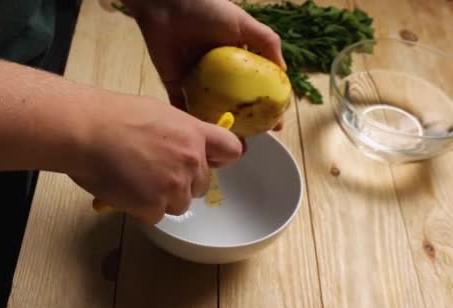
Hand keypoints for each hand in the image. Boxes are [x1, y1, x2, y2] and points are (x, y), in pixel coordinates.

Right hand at [70, 92, 241, 223]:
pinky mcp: (154, 205)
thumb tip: (181, 145)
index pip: (231, 151)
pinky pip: (156, 216)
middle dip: (181, 183)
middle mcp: (191, 160)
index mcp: (194, 134)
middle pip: (201, 185)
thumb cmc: (112, 117)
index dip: (219, 159)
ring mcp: (174, 185)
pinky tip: (125, 191)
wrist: (86, 131)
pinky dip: (141, 209)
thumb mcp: (157, 113)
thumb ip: (179, 132)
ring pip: (180, 204)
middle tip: (153, 172)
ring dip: (161, 199)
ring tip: (134, 181)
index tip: (208, 162)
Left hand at [123, 0, 285, 143]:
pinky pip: (183, 106)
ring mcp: (195, 79)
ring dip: (218, 128)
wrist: (169, 4)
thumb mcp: (244, 24)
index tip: (274, 124)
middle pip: (232, 103)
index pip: (254, 86)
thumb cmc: (208, 9)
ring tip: (229, 145)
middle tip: (250, 142)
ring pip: (209, 109)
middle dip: (242, 124)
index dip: (265, 105)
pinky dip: (191, 120)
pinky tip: (203, 136)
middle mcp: (217, 72)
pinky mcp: (174, 83)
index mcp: (235, 58)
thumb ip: (267, 43)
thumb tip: (285, 72)